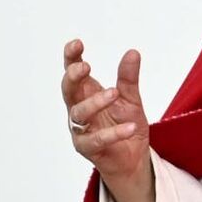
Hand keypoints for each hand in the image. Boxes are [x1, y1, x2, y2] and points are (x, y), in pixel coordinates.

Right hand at [61, 39, 153, 201]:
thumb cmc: (125, 124)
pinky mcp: (87, 148)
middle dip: (73, 77)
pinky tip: (130, 126)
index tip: (76, 44)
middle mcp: (78, 110)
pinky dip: (114, 133)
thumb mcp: (131, 99)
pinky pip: (97, 140)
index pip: (73, 72)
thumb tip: (132, 52)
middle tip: (85, 67)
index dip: (71, 58)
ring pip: (79, 114)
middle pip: (68, 90)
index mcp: (86, 93)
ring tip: (114, 93)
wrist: (133, 158)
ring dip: (95, 102)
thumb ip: (128, 78)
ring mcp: (80, 130)